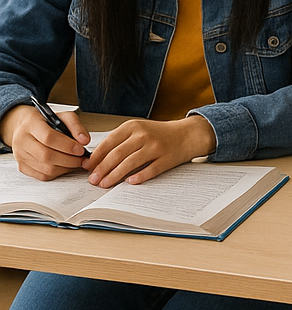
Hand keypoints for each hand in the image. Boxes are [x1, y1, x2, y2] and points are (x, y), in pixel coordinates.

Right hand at [1, 105, 89, 181]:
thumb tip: (85, 140)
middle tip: (82, 159)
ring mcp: (20, 155)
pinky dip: (57, 173)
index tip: (81, 149)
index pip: (48, 138)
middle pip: (46, 156)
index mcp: (31, 124)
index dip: (67, 145)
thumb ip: (76, 126)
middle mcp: (22, 141)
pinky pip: (42, 176)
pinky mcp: (22, 167)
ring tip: (76, 162)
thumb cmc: (46, 121)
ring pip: (45, 169)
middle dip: (69, 160)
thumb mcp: (62, 116)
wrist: (25, 127)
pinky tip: (65, 166)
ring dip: (65, 168)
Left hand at [82, 116, 215, 187]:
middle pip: (117, 154)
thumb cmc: (159, 134)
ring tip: (104, 184)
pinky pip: (150, 170)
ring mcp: (156, 147)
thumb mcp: (138, 130)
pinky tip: (129, 182)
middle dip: (102, 169)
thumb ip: (119, 141)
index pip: (109, 142)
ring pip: (130, 163)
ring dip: (115, 176)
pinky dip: (139, 177)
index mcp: (133, 126)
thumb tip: (96, 160)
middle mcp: (144, 135)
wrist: (187, 134)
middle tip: (93, 180)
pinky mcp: (166, 158)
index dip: (96, 157)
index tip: (87, 167)